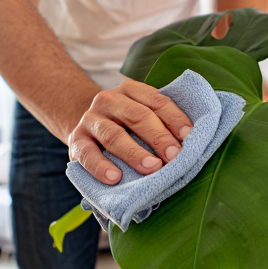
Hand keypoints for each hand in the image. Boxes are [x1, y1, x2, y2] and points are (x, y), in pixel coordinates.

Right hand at [68, 80, 193, 184]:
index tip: (190, 137)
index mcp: (130, 90)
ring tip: (152, 168)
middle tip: (174, 156)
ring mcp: (90, 120)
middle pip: (137, 116)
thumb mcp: (141, 116)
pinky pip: (88, 155)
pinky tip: (114, 178)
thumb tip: (191, 143)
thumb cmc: (125, 127)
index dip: (175, 119)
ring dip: (135, 153)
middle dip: (159, 137)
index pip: (157, 101)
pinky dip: (101, 167)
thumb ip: (161, 123)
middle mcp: (109, 100)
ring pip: (114, 135)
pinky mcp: (76, 141)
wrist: (87, 130)